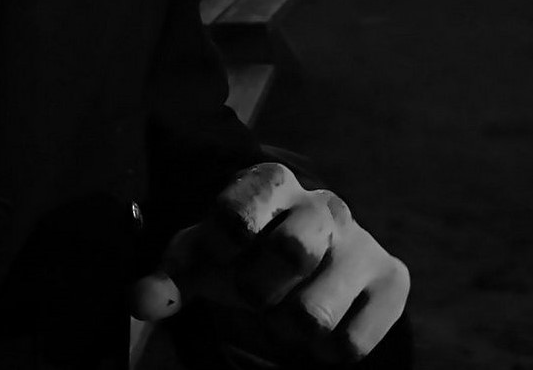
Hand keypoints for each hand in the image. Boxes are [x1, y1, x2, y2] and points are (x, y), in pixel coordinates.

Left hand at [128, 162, 408, 363]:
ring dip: (288, 327)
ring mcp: (362, 242)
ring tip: (285, 309)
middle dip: (257, 290)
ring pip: (316, 314)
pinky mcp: (392, 280)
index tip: (218, 256)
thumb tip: (140, 302)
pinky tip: (319, 323)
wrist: (305, 262)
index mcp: (270, 182)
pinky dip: (324, 350)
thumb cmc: (241, 255)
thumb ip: (167, 279)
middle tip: (252, 293)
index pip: (236, 213)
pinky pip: (350, 345)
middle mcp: (323, 204)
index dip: (218, 247)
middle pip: (291, 252)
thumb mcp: (199, 260)